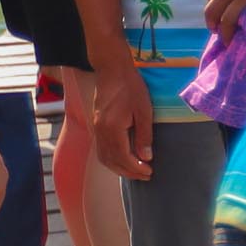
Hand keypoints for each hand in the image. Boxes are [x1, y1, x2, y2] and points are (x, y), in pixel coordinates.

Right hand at [91, 54, 156, 180]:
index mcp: (112, 128)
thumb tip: (146, 157)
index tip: (150, 172)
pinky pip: (101, 149)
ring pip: (104, 157)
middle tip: (146, 175)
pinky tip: (123, 159)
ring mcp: (96, 128)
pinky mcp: (96, 125)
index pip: (124, 157)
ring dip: (119, 168)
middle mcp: (101, 131)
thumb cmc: (131, 87)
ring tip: (135, 171)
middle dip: (129, 172)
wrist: (112, 70)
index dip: (137, 168)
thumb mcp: (143, 110)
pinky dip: (112, 160)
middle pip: (112, 161)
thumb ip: (144, 135)